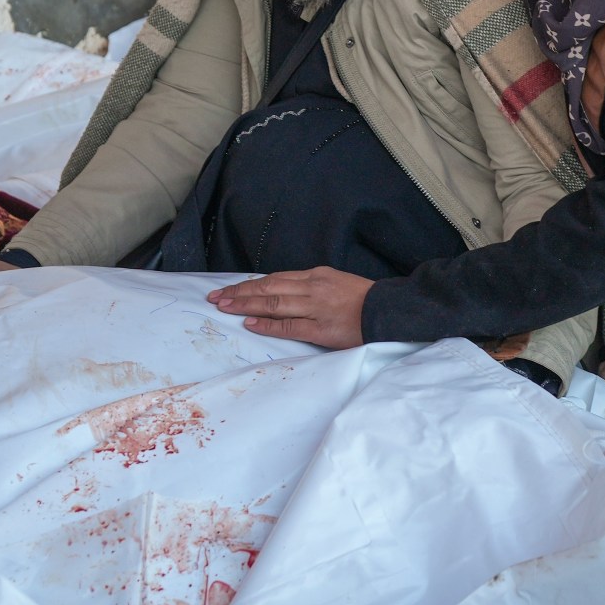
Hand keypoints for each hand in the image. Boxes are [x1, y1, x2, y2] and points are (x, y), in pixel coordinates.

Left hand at [206, 267, 372, 348]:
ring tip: (225, 307)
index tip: (230, 289)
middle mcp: (313, 287)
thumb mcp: (336, 283)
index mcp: (316, 275)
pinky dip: (268, 324)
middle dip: (240, 293)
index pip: (275, 278)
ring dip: (247, 305)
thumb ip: (311, 287)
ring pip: (274, 303)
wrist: (389, 311)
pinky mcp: (321, 328)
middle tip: (216, 298)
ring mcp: (316, 307)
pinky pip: (289, 325)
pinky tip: (251, 324)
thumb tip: (284, 293)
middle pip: (268, 287)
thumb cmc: (363, 300)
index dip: (250, 285)